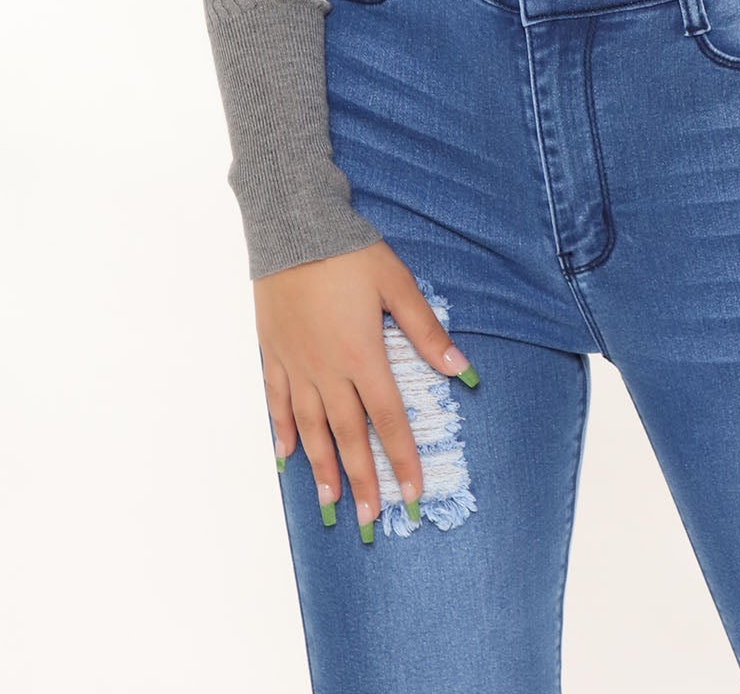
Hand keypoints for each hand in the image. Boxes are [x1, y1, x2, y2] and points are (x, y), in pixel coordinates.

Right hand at [257, 240, 478, 539]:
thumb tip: (460, 368)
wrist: (293, 226)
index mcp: (362, 356)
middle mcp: (327, 370)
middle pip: (348, 435)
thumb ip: (426, 330)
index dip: (402, 459)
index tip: (412, 495)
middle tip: (370, 519)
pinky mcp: (274, 353)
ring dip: (322, 468)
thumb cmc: (348, 251)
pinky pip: (276, 402)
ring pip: (310, 428)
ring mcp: (296, 365)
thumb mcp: (397, 284)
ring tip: (330, 502)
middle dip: (362, 480)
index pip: (388, 420)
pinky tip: (287, 457)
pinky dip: (282, 432)